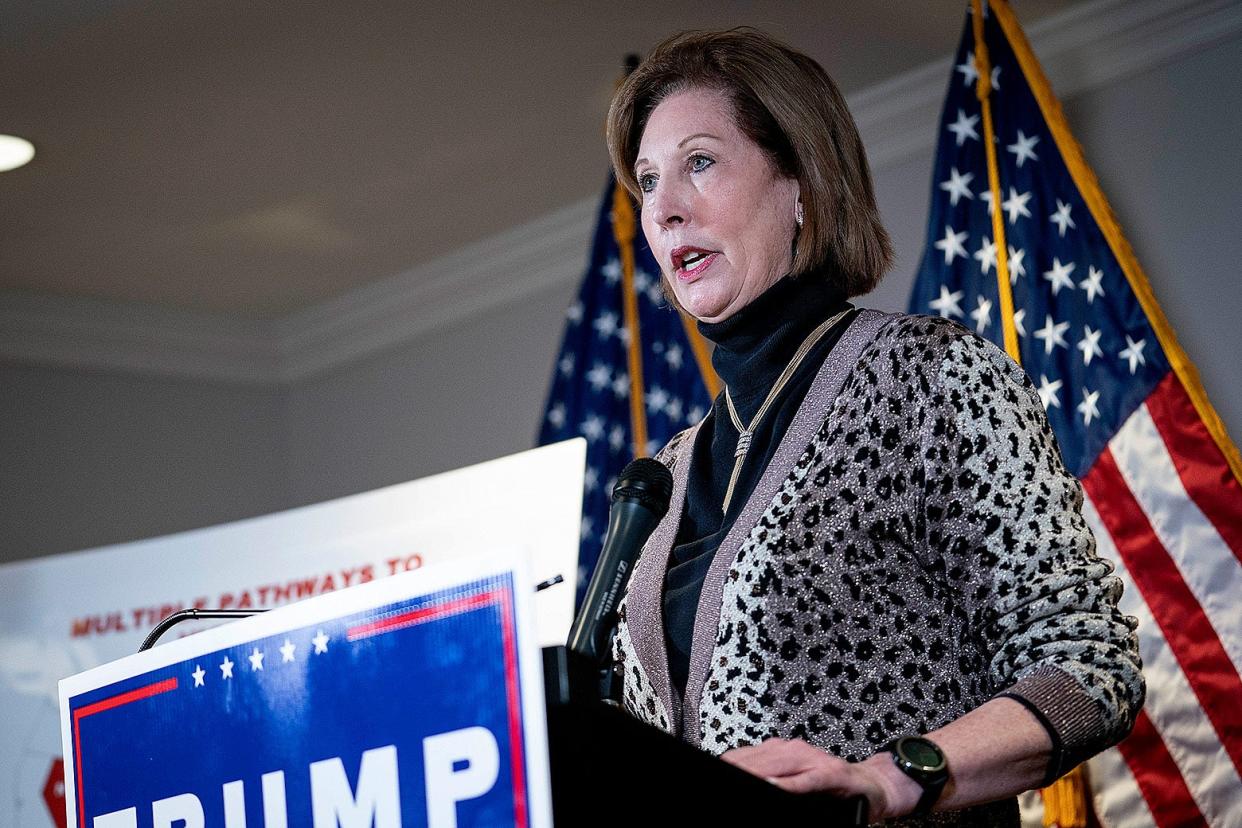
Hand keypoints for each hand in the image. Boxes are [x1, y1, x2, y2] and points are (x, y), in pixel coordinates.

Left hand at [720, 738, 921, 820]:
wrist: (874, 785)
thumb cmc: (834, 788)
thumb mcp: (797, 782)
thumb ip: (776, 779)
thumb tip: (756, 778)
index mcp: (784, 752)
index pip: (748, 757)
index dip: (731, 761)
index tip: (717, 764)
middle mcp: (797, 751)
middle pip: (758, 759)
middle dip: (738, 766)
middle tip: (721, 769)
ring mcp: (815, 760)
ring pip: (778, 765)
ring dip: (757, 772)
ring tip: (740, 775)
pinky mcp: (832, 773)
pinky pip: (807, 779)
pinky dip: (789, 784)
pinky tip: (773, 786)